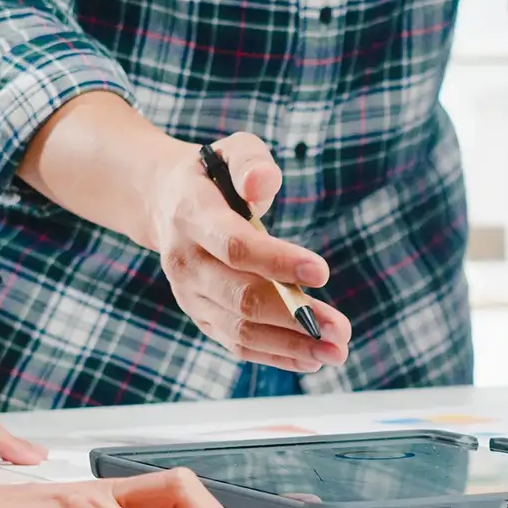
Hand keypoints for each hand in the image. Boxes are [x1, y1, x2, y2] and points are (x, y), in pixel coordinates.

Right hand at [144, 133, 350, 372]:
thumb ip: (252, 162)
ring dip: (290, 344)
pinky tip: (310, 357)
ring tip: (335, 351)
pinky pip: (237, 342)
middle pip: (240, 297)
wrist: (166, 203)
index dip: (277, 261)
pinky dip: (275, 354)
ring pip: (240, 328)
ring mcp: (190, 294)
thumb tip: (261, 184)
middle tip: (341, 328)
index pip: (235, 246)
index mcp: (191, 216)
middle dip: (294, 315)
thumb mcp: (234, 150)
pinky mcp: (201, 315)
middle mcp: (185, 262)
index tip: (322, 272)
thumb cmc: (214, 175)